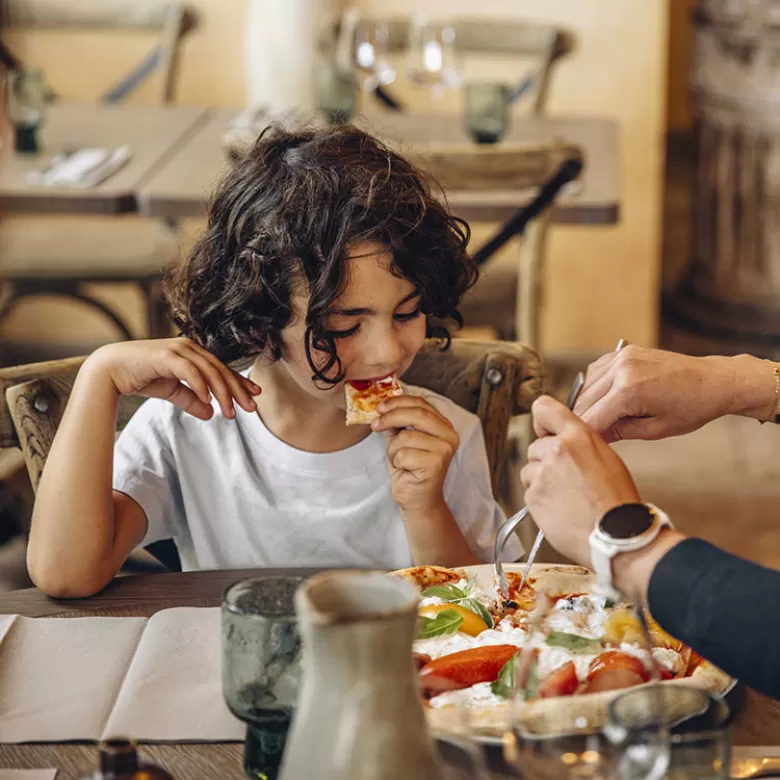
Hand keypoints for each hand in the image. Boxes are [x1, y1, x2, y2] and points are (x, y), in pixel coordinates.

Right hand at [85, 338, 259, 420]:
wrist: (110, 370)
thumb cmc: (141, 377)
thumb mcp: (172, 391)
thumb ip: (191, 400)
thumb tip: (210, 414)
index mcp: (192, 353)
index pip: (221, 369)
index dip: (239, 382)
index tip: (254, 395)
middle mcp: (188, 348)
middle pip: (220, 370)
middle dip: (237, 390)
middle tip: (251, 407)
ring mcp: (178, 349)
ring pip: (209, 372)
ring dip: (222, 393)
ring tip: (230, 412)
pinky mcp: (166, 356)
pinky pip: (190, 371)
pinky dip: (201, 386)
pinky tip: (209, 400)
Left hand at [371, 395, 458, 513]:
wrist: (418, 499)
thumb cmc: (410, 469)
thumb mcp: (401, 441)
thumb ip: (396, 424)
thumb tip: (382, 409)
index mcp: (443, 425)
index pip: (421, 403)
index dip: (398, 401)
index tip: (380, 407)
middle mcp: (449, 435)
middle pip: (416, 414)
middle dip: (391, 417)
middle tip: (375, 424)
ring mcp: (444, 449)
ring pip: (405, 436)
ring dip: (393, 449)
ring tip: (398, 459)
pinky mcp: (435, 464)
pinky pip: (404, 454)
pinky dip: (396, 461)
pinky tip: (404, 469)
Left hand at [520, 395, 640, 568]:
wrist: (615, 536)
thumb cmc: (617, 502)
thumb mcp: (607, 458)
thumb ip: (580, 444)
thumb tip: (564, 440)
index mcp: (578, 436)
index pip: (544, 408)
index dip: (542, 421)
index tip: (544, 430)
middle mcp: (557, 450)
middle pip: (535, 447)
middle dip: (546, 461)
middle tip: (568, 480)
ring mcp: (542, 474)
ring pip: (530, 471)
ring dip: (541, 482)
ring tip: (567, 497)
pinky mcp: (533, 496)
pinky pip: (529, 493)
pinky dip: (540, 501)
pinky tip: (561, 510)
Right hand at [573, 345, 739, 442]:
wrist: (713, 381)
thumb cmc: (691, 408)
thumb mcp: (655, 430)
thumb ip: (619, 432)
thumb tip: (594, 437)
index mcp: (628, 391)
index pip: (591, 419)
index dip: (586, 435)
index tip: (584, 446)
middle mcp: (621, 369)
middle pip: (584, 401)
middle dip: (585, 420)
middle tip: (591, 436)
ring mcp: (621, 356)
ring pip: (586, 386)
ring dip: (588, 403)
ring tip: (603, 418)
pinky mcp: (624, 351)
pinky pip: (596, 371)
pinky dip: (595, 386)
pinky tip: (607, 398)